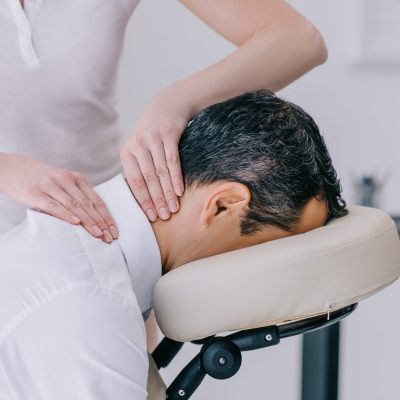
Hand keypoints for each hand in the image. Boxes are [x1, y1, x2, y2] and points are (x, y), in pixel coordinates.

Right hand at [0, 153, 117, 242]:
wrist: (10, 167)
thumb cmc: (39, 178)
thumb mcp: (61, 182)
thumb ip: (75, 195)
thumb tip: (91, 216)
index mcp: (76, 178)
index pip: (96, 200)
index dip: (106, 216)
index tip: (114, 230)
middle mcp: (66, 180)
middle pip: (88, 205)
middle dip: (101, 223)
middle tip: (109, 237)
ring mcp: (51, 186)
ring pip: (75, 206)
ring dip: (88, 222)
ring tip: (98, 235)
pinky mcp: (36, 193)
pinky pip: (54, 205)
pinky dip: (66, 215)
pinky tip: (76, 223)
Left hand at [121, 85, 190, 221]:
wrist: (167, 105)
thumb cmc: (152, 133)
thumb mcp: (140, 147)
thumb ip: (139, 168)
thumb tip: (141, 197)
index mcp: (127, 152)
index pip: (134, 182)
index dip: (143, 200)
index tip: (150, 216)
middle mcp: (137, 145)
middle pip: (148, 179)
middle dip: (156, 200)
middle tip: (163, 217)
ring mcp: (153, 139)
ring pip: (160, 172)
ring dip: (168, 193)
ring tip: (173, 209)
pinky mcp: (168, 134)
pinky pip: (173, 161)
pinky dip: (176, 178)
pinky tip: (180, 191)